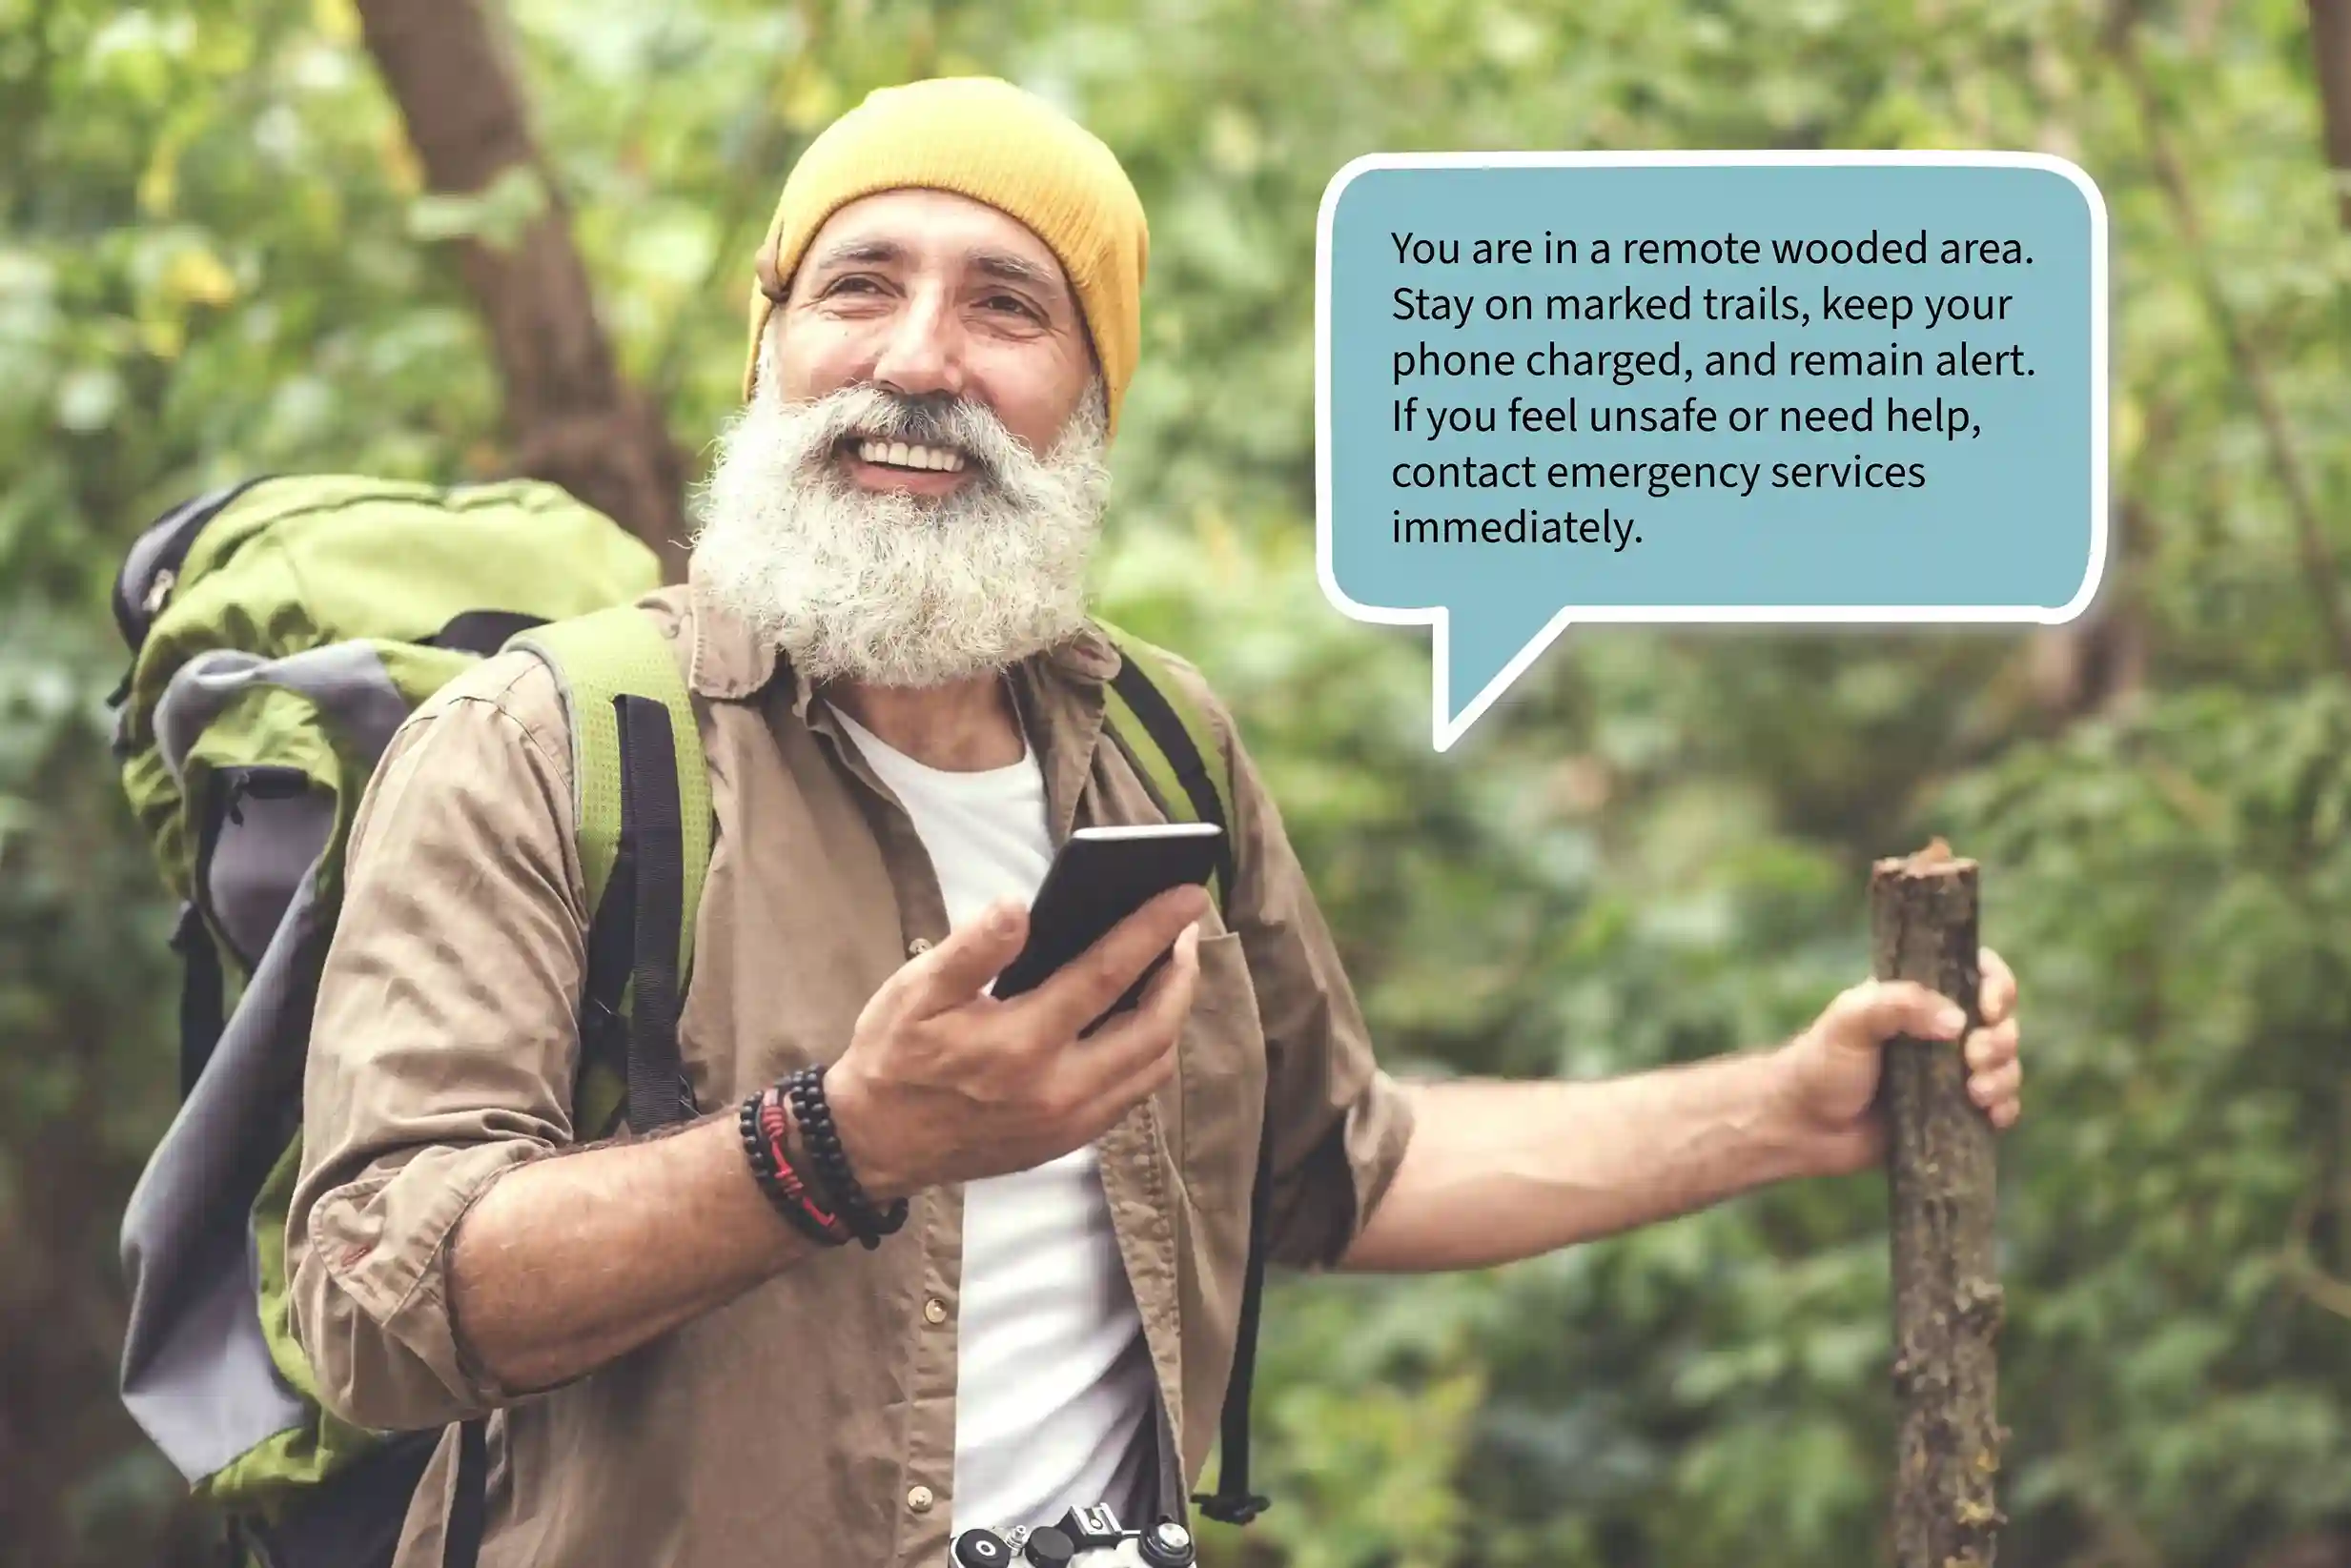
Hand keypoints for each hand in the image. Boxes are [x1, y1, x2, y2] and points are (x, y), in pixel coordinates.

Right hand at [820, 884, 1209, 1201]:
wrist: (873, 1144)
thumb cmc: (893, 1059)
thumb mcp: (913, 993)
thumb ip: (970, 949)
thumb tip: (1017, 908)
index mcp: (1020, 1044)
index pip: (1107, 974)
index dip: (1152, 929)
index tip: (1185, 894)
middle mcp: (1057, 1089)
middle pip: (1153, 1026)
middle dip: (1181, 972)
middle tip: (1185, 930)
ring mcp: (1068, 1121)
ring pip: (1152, 1064)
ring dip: (1173, 1013)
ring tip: (1170, 968)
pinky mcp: (1067, 1140)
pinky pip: (1132, 1093)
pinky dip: (1151, 1051)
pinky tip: (1142, 1017)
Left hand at [1771, 947, 2022, 1176]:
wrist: (1801, 1127)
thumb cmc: (1819, 1065)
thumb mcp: (1850, 1020)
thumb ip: (1898, 1005)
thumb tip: (1958, 1021)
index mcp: (1918, 998)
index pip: (1976, 974)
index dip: (1997, 986)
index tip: (1988, 1008)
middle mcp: (1940, 1031)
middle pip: (2001, 1022)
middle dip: (2001, 1038)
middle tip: (1974, 1057)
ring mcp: (1949, 1073)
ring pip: (2005, 1064)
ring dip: (2003, 1075)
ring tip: (1974, 1092)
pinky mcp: (1953, 1112)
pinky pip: (1999, 1106)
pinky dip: (2005, 1108)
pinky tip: (1991, 1115)